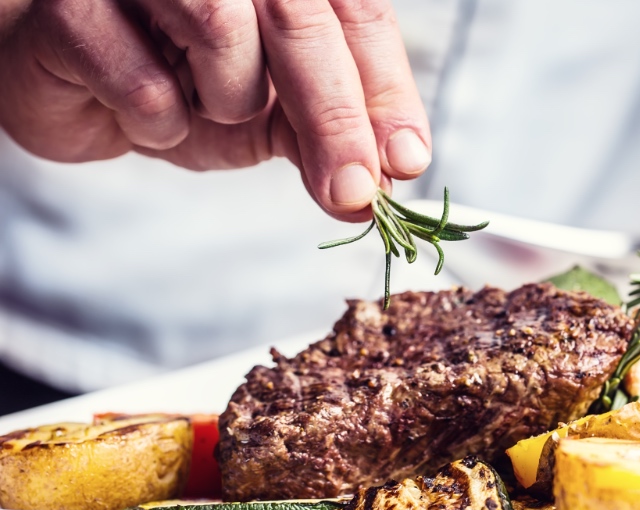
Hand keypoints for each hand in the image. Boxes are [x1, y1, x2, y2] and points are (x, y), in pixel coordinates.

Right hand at [0, 0, 429, 219]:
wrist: (66, 81)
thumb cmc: (180, 84)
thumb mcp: (270, 114)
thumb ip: (328, 136)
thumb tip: (385, 183)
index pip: (357, 13)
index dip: (388, 90)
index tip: (407, 162)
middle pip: (303, 18)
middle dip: (336, 119)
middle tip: (354, 193)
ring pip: (221, 27)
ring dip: (228, 99)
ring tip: (203, 107)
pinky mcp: (70, 3)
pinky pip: (141, 79)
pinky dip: (156, 120)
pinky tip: (141, 112)